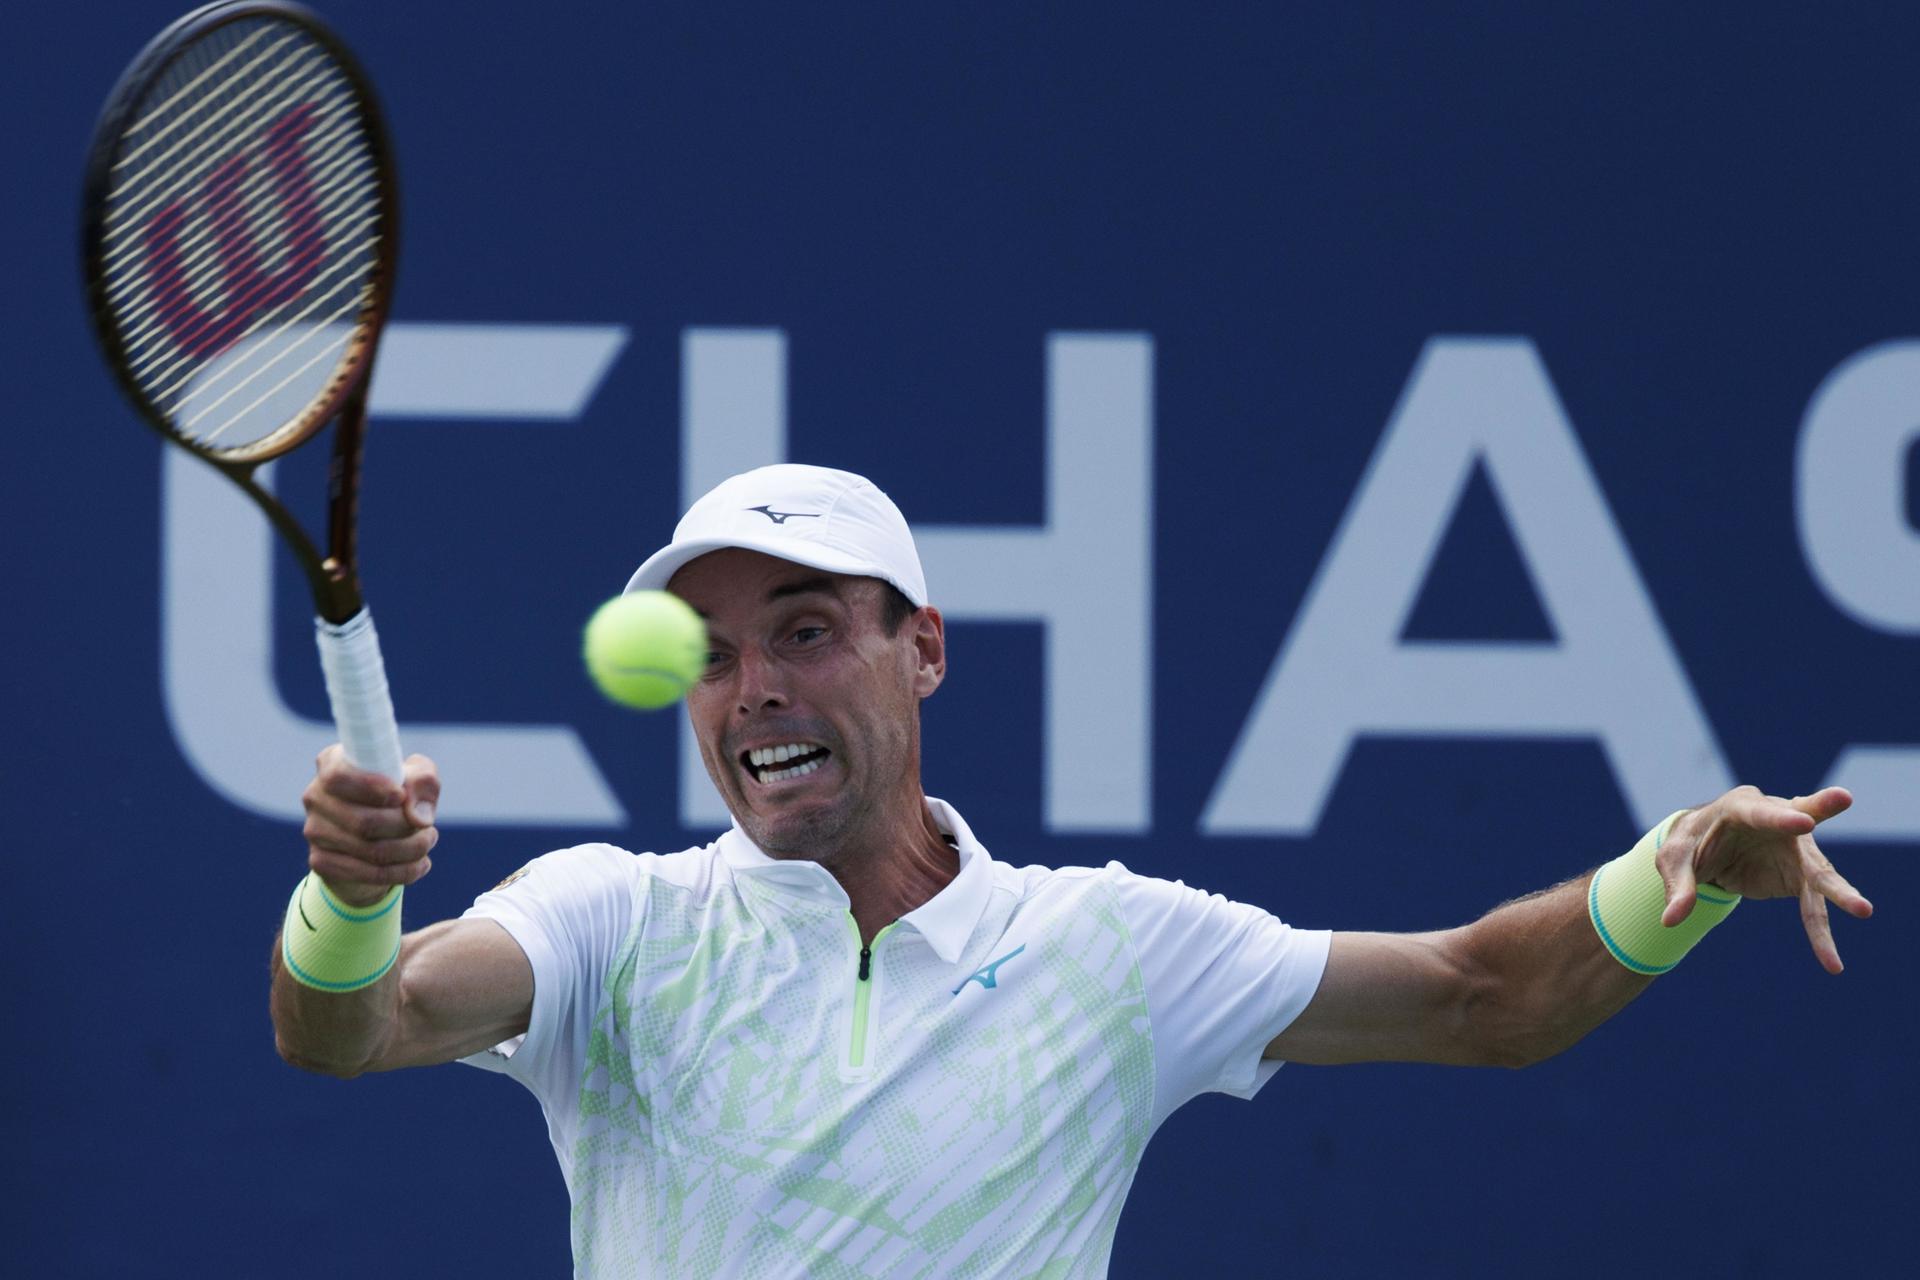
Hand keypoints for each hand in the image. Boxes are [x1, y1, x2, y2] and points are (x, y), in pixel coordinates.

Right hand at [301, 745, 440, 906]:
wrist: (380, 834)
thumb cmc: (400, 794)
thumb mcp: (418, 778)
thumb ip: (423, 783)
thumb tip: (416, 817)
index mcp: (332, 762)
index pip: (338, 776)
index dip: (372, 788)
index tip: (400, 795)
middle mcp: (316, 795)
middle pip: (363, 822)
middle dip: (405, 827)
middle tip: (428, 827)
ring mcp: (314, 830)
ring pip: (370, 851)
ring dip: (412, 849)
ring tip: (428, 840)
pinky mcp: (321, 861)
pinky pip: (369, 874)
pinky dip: (405, 871)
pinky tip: (420, 863)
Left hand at [1659, 785, 1869, 973]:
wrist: (1706, 848)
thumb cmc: (1689, 844)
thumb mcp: (1673, 860)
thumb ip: (1678, 886)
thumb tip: (1671, 921)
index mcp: (1741, 807)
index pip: (1761, 813)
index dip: (1782, 818)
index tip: (1804, 823)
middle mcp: (1778, 823)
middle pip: (1803, 833)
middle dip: (1823, 826)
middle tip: (1845, 804)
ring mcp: (1794, 850)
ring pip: (1818, 875)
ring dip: (1839, 894)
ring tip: (1863, 910)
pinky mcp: (1799, 876)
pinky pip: (1812, 907)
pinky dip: (1819, 934)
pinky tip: (1831, 962)